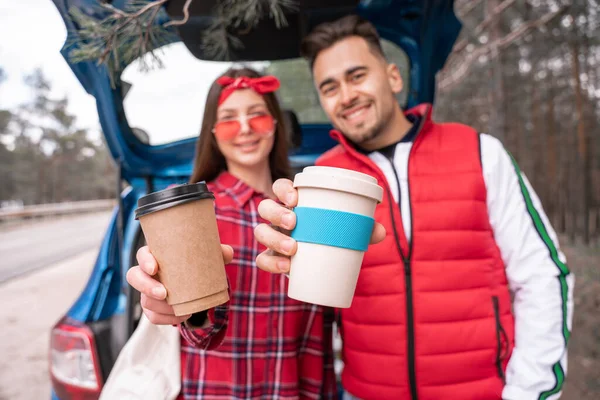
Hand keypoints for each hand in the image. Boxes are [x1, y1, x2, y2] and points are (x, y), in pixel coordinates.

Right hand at [126, 244, 233, 324]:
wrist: (197, 282)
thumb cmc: (197, 263)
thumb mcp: (209, 256)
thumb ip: (219, 252)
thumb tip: (228, 253)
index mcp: (157, 255)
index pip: (142, 254)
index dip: (145, 261)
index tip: (155, 267)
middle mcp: (147, 273)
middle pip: (134, 277)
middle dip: (147, 286)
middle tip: (164, 293)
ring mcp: (146, 291)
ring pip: (144, 300)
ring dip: (161, 307)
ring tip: (181, 309)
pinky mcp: (151, 308)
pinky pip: (153, 317)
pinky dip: (167, 319)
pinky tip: (182, 316)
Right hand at [254, 178, 385, 273]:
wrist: (322, 263)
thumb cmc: (333, 235)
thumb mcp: (347, 229)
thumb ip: (362, 228)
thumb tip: (380, 231)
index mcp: (294, 203)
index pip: (280, 187)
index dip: (283, 189)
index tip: (295, 198)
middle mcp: (278, 217)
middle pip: (266, 207)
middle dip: (276, 213)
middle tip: (294, 223)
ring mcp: (272, 237)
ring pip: (261, 232)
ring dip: (273, 238)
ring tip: (292, 248)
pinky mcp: (271, 258)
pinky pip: (262, 259)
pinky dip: (272, 263)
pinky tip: (286, 268)